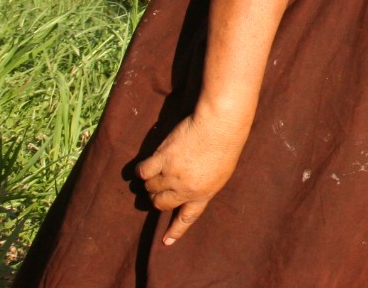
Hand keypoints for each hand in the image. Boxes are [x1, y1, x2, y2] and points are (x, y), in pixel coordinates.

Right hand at [137, 113, 247, 244]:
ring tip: (161, 169)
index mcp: (203, 193)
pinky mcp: (162, 159)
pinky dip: (143, 170)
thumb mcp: (221, 173)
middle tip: (160, 186)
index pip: (186, 218)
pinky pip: (143, 172)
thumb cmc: (225, 145)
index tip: (166, 241)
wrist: (219, 125)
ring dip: (152, 181)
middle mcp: (185, 189)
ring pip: (150, 187)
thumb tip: (185, 192)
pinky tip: (148, 165)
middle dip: (158, 197)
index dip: (175, 231)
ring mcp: (172, 175)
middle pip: (161, 203)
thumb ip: (203, 185)